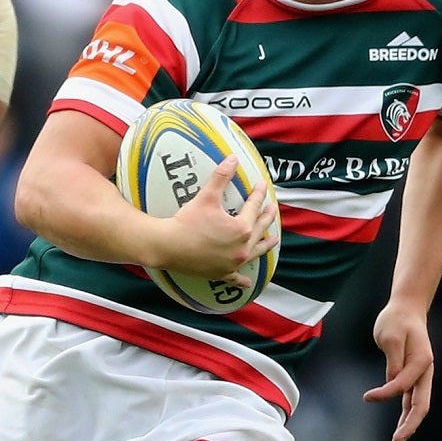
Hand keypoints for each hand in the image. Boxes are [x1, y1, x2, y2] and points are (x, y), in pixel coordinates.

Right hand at [146, 157, 279, 286]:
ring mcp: (233, 263)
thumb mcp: (207, 196)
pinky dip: (243, 280)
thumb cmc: (187, 221)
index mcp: (242, 228)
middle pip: (260, 229)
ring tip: (272, 239)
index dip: (258, 194)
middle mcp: (242, 248)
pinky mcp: (221, 273)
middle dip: (267, 217)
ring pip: (255, 253)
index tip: (261, 186)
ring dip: (265, 245)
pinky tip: (248, 282)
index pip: (254, 207)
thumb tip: (233, 158)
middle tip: (272, 208)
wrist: (168, 246)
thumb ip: (221, 176)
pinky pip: (235, 278)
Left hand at [364, 303, 433, 440]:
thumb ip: (393, 360)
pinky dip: (406, 416)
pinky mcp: (413, 378)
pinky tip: (400, 429)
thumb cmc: (396, 321)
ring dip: (408, 425)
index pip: (403, 385)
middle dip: (409, 425)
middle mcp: (425, 372)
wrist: (406, 311)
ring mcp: (421, 376)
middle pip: (421, 405)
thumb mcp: (390, 335)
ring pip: (417, 406)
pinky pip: (411, 401)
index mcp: (422, 361)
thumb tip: (392, 381)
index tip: (367, 397)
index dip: (385, 394)